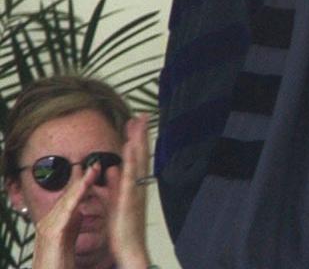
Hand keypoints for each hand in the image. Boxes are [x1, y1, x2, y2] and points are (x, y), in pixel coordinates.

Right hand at [30, 163, 99, 268]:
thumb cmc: (58, 263)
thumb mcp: (68, 237)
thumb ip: (72, 222)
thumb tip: (79, 209)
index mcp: (56, 221)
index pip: (70, 197)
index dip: (83, 182)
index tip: (95, 168)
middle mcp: (49, 221)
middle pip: (68, 195)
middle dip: (82, 178)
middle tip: (95, 162)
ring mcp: (48, 226)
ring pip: (67, 200)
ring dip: (80, 184)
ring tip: (92, 170)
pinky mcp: (51, 234)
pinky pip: (65, 213)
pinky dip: (75, 199)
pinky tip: (82, 190)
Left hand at [106, 114, 151, 268]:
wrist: (131, 248)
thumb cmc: (123, 229)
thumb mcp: (115, 202)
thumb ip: (113, 185)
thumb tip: (111, 169)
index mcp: (133, 186)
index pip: (135, 158)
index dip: (136, 140)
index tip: (135, 123)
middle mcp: (137, 185)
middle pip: (140, 155)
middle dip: (140, 134)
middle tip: (141, 116)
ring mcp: (135, 190)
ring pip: (138, 161)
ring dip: (138, 142)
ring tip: (138, 124)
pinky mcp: (129, 198)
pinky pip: (131, 176)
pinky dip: (132, 162)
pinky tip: (130, 150)